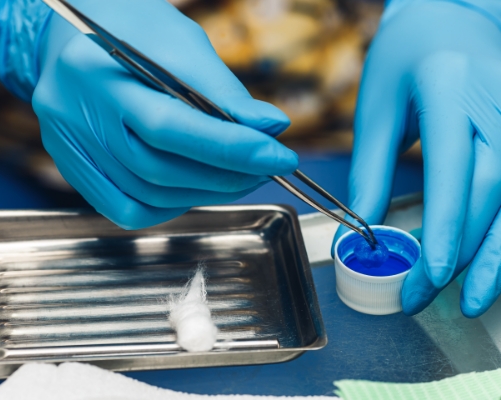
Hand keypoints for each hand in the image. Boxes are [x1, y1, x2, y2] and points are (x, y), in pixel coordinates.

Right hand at [32, 0, 297, 228]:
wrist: (68, 35)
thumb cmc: (130, 31)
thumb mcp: (179, 42)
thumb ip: (222, 91)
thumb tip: (269, 128)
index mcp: (98, 72)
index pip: (171, 126)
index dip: (231, 148)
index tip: (280, 157)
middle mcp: (75, 116)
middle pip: (160, 168)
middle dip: (227, 175)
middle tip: (266, 168)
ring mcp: (69, 148)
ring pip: (149, 194)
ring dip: (207, 192)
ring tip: (240, 177)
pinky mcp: (75, 169)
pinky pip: (127, 210)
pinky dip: (171, 208)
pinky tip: (196, 190)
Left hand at [332, 0, 500, 316]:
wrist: (449, 14)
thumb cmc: (403, 59)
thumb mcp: (377, 108)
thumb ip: (370, 170)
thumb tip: (357, 229)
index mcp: (452, 89)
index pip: (455, 168)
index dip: (446, 226)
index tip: (430, 273)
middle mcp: (499, 102)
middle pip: (492, 190)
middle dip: (465, 252)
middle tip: (432, 295)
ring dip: (498, 253)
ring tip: (474, 299)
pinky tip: (494, 261)